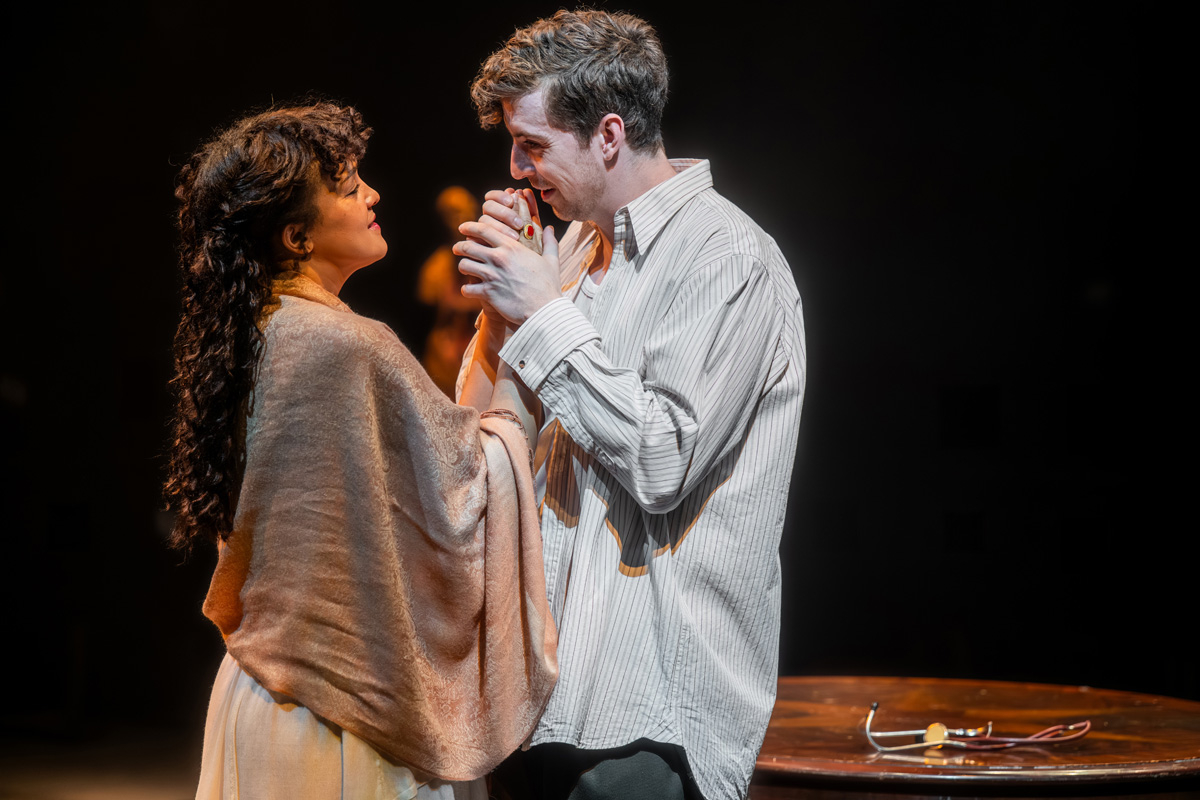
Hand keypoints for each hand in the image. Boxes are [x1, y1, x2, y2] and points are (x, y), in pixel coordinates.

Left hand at [454, 191, 560, 324]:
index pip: (484, 230)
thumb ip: (549, 242)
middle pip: (468, 246)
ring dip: (463, 267)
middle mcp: (498, 259)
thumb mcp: (551, 261)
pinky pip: (467, 289)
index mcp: (511, 247)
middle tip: (458, 249)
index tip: (463, 228)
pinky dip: (467, 290)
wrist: (544, 310)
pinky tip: (471, 290)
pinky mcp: (488, 293)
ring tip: (466, 269)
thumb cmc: (548, 286)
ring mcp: (492, 276)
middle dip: (460, 247)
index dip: (470, 227)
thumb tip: (549, 228)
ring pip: (464, 265)